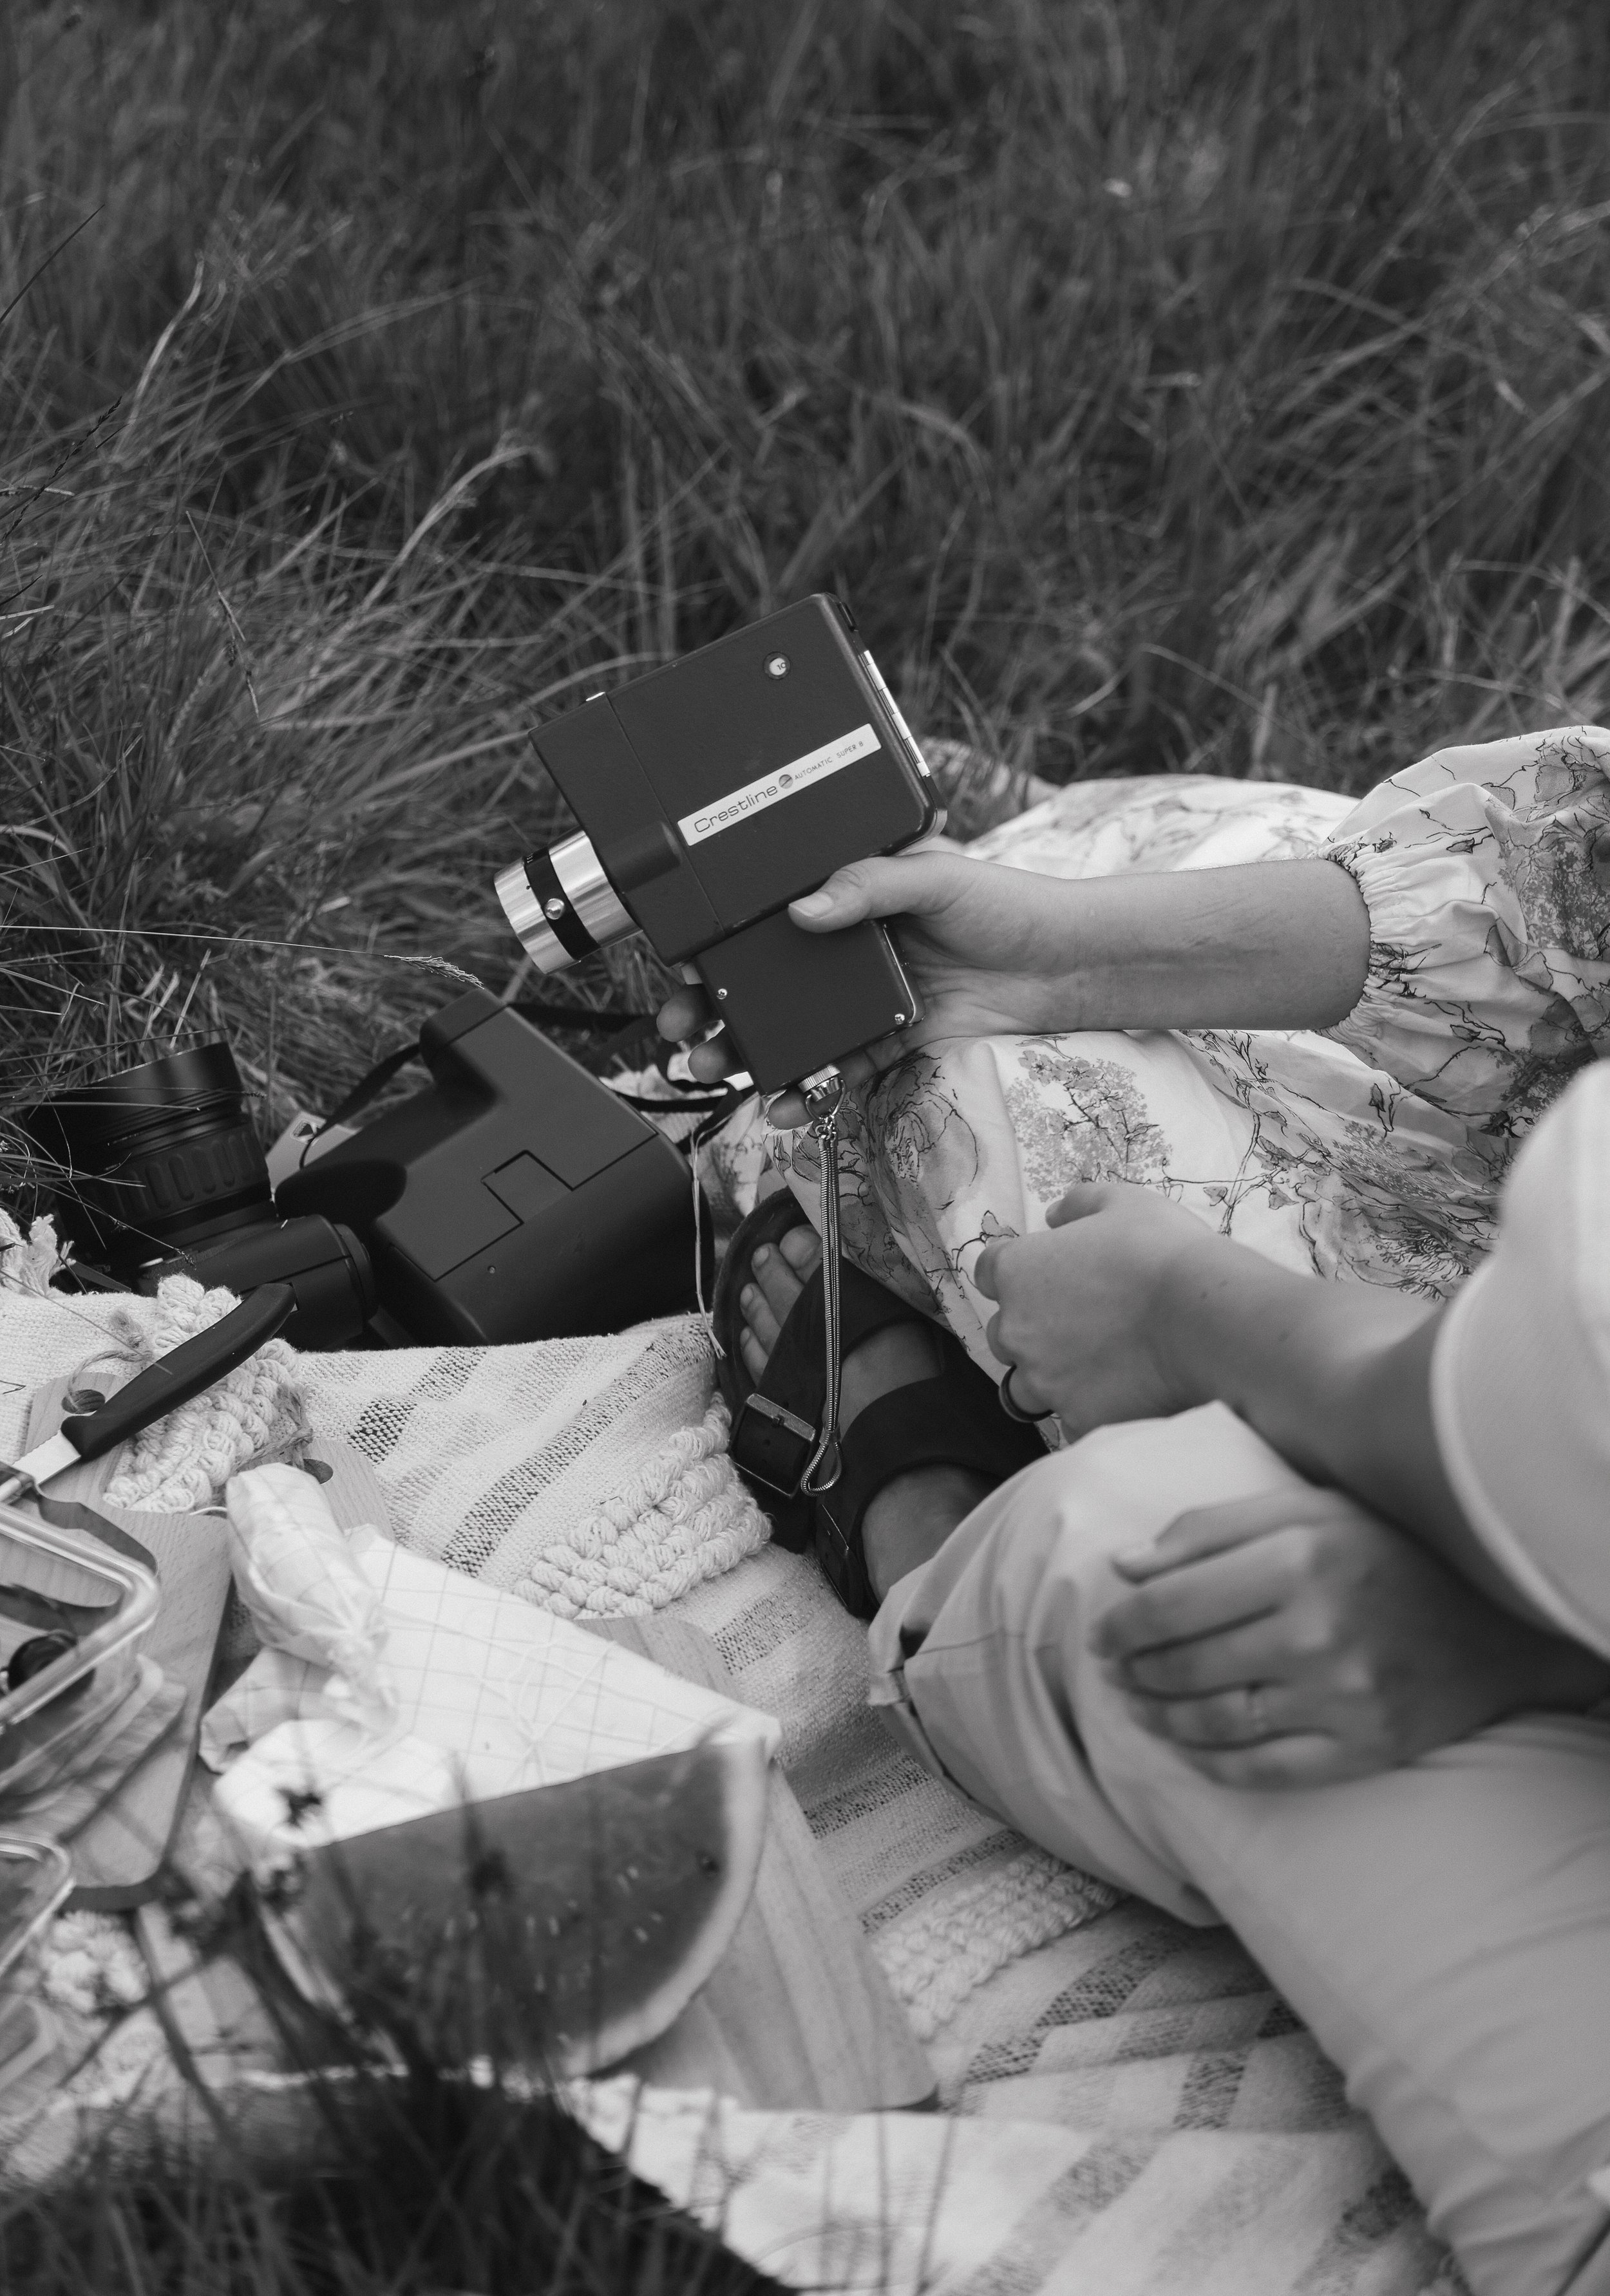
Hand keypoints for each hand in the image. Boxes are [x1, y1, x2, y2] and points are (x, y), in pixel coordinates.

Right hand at [656, 848, 1086, 1125]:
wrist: (1067, 969)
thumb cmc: (1009, 906)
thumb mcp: (936, 874)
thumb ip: (869, 884)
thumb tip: (804, 909)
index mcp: (848, 900)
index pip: (768, 920)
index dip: (721, 942)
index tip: (684, 961)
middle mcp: (847, 955)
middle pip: (764, 984)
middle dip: (713, 1008)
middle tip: (679, 1025)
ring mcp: (864, 1005)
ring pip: (789, 1034)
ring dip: (745, 1054)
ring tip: (712, 1068)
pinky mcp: (890, 1048)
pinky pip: (835, 1073)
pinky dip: (804, 1093)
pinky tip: (780, 1103)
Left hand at [974, 1183, 1227, 1432]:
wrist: (1205, 1318)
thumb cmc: (1161, 1251)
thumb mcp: (1121, 1203)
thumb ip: (1079, 1204)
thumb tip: (1054, 1216)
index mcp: (1017, 1272)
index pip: (988, 1272)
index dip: (1017, 1272)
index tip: (1049, 1274)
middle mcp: (1018, 1330)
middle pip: (1003, 1333)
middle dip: (1032, 1328)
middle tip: (1083, 1321)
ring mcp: (1045, 1380)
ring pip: (1026, 1386)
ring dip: (1050, 1376)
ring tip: (1098, 1366)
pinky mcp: (1077, 1418)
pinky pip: (1070, 1420)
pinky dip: (1088, 1409)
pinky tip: (1122, 1394)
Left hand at [1092, 1487, 1609, 1788]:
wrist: (1495, 1626)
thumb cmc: (1386, 1552)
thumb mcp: (1305, 1511)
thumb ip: (1210, 1530)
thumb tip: (1124, 1568)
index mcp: (1299, 1559)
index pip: (1171, 1604)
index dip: (1121, 1623)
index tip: (1102, 1630)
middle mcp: (1318, 1631)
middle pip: (1185, 1665)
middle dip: (1133, 1671)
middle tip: (1114, 1669)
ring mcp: (1342, 1698)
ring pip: (1213, 1722)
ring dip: (1158, 1718)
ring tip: (1137, 1704)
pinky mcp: (1364, 1749)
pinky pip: (1262, 1770)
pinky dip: (1209, 1762)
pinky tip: (1185, 1745)